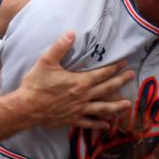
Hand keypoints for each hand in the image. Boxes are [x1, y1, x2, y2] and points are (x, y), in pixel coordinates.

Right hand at [17, 32, 132, 128]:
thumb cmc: (35, 85)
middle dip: (120, 81)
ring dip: (116, 107)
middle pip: (107, 88)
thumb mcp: (46, 62)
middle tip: (132, 76)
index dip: (114, 67)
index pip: (102, 73)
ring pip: (103, 108)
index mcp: (79, 82)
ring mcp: (79, 110)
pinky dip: (99, 124)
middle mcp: (83, 97)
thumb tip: (72, 33)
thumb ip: (60, 47)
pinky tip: (107, 125)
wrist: (26, 108)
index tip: (124, 63)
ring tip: (127, 105)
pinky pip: (89, 123)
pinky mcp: (72, 120)